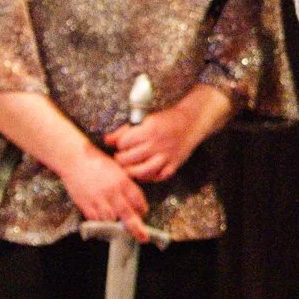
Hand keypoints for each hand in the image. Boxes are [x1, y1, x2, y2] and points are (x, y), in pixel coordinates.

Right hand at [64, 144, 150, 243]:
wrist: (75, 159)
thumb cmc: (97, 163)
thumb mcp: (117, 170)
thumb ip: (126, 185)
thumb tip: (134, 202)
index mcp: (123, 181)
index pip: (138, 200)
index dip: (142, 209)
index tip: (143, 213)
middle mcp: (112, 192)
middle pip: (127, 215)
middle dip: (136, 228)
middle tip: (143, 238)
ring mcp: (98, 199)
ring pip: (111, 220)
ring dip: (115, 224)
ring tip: (117, 223)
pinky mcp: (86, 205)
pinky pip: (96, 220)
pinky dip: (101, 222)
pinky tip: (102, 217)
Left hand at [105, 89, 229, 182]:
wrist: (191, 123)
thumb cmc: (166, 120)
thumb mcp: (145, 120)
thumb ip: (125, 131)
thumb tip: (107, 140)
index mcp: (149, 130)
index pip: (123, 143)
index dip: (119, 145)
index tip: (120, 145)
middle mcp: (157, 144)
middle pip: (128, 159)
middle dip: (120, 159)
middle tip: (121, 157)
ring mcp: (166, 157)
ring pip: (140, 172)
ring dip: (130, 171)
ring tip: (128, 167)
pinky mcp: (173, 166)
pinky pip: (156, 178)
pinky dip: (147, 177)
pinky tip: (143, 172)